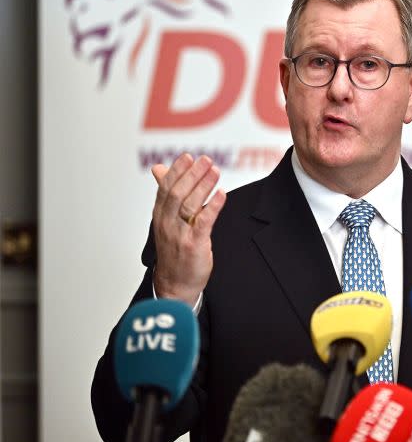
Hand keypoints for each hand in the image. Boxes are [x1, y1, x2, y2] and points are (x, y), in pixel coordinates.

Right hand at [150, 153, 226, 305]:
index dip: (177, 171)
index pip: (166, 188)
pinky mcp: (193, 244)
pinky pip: (204, 222)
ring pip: (189, 205)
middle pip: (177, 193)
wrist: (175, 284)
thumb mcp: (166, 220)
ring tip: (215, 170)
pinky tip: (222, 194)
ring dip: (203, 185)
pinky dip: (213, 207)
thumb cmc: (174, 249)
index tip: (188, 157)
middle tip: (206, 159)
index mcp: (160, 215)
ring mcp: (179, 234)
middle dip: (192, 174)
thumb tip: (159, 168)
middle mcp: (167, 223)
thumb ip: (166, 193)